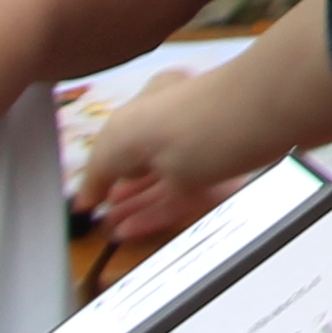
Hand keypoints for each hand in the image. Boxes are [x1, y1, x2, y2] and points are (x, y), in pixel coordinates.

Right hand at [77, 61, 267, 246]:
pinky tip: (129, 232)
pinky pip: (180, 203)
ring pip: (162, 186)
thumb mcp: (117, 139)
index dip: (106, 162)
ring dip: (135, 208)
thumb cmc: (176, 121)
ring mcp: (200, 155)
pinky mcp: (219, 182)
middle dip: (121, 190)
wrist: (247, 125)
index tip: (91, 189)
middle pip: (145, 162)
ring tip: (110, 230)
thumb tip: (84, 198)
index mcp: (155, 100)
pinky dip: (152, 218)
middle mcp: (178, 125)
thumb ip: (98, 168)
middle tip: (100, 216)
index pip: (126, 132)